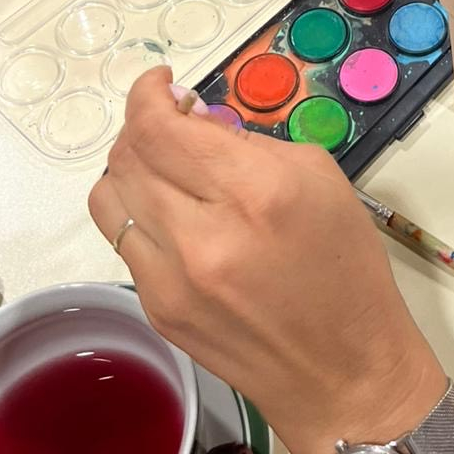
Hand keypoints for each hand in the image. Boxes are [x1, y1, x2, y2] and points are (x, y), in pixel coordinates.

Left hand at [89, 70, 445, 453]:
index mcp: (253, 192)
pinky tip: (174, 213)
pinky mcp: (157, 310)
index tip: (162, 84)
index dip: (149, 95)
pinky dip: (140, 213)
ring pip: (108, 198)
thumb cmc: (344, 268)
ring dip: (129, 167)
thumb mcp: (319, 177)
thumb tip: (199, 123)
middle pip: (128, 156)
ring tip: (163, 165)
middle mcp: (202, 235)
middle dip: (143, 124)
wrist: (341, 370)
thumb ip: (250, 143)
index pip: (162, 128)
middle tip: (171, 119)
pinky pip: (124, 241)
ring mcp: (170, 280)